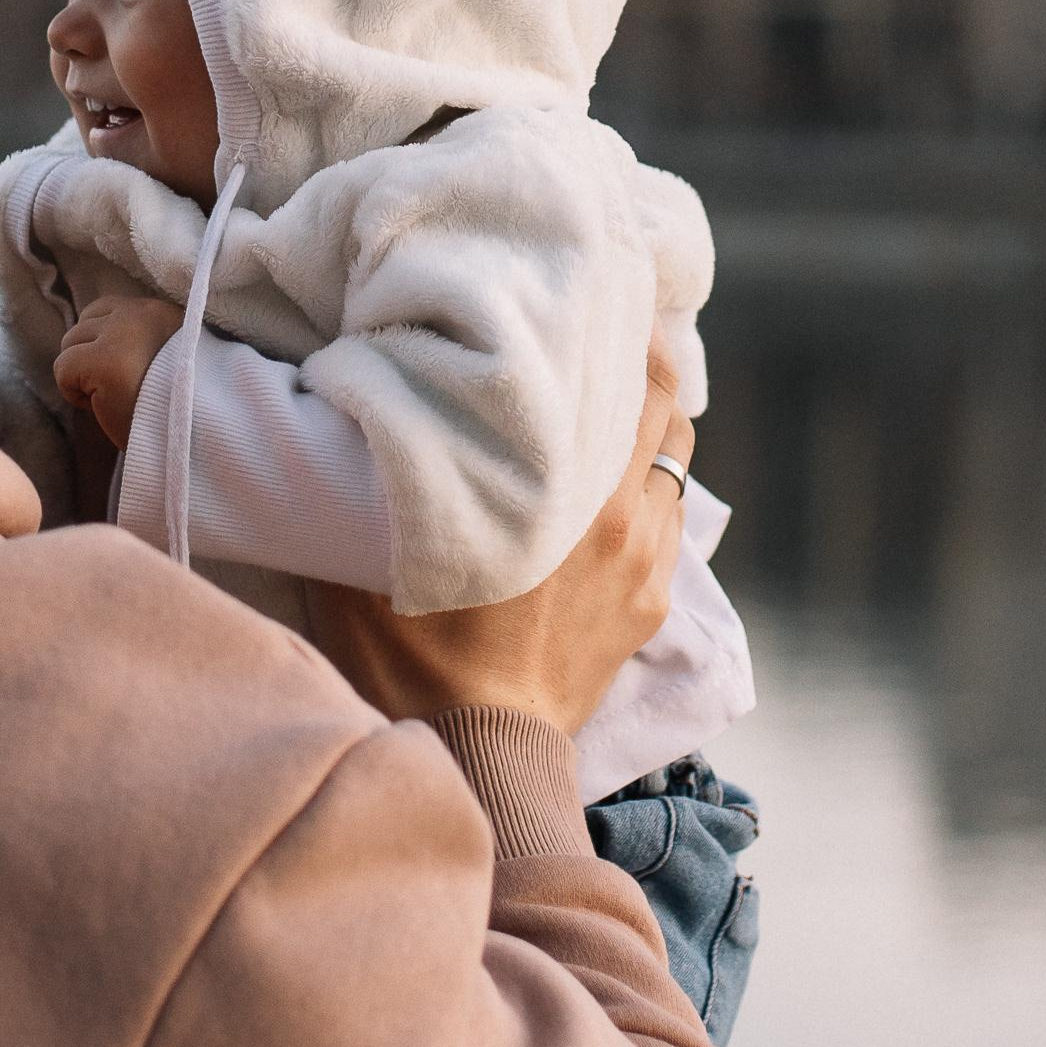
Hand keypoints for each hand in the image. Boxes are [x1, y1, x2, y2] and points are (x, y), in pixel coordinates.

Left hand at [52, 291, 185, 447]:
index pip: (104, 310)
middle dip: (88, 358)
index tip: (120, 372)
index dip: (101, 342)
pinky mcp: (104, 360)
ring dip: (82, 376)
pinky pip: (62, 369)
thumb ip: (142, 342)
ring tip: (113, 398)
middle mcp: (141, 313)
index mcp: (160, 311)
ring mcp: (122, 333)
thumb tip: (95, 342)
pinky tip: (103, 407)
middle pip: (82, 325)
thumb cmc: (182, 407)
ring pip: (69, 344)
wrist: (200, 434)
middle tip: (117, 389)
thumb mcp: (170, 359)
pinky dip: (74, 393)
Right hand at [303, 352, 693, 736]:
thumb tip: (371, 384)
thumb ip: (388, 458)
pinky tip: (609, 488)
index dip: (620, 325)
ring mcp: (648, 561)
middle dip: (638, 366)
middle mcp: (625, 512)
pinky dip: (650, 491)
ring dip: (647, 431)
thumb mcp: (377, 542)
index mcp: (569, 483)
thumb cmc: (411, 650)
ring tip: (604, 410)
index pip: (631, 373)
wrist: (473, 755)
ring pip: (674, 461)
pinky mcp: (651, 604)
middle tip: (598, 337)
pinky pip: (671, 521)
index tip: (596, 291)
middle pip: (664, 404)